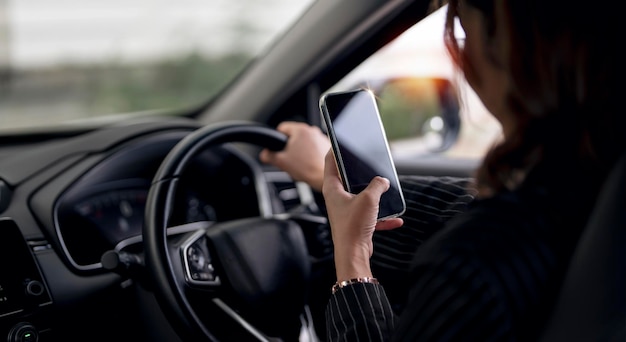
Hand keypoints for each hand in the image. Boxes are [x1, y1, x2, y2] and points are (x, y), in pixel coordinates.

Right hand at [259, 121, 329, 191]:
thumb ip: (269, 155)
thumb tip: (264, 154)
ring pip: (304, 142)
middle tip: (288, 159)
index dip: (276, 138)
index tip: (276, 148)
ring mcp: (321, 138)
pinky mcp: (326, 146)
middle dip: (289, 147)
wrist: (325, 177)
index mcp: (300, 130)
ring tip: (299, 163)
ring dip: (300, 150)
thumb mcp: (281, 162)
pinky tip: (308, 164)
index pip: (282, 128)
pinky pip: (313, 147)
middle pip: (293, 135)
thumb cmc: (308, 169)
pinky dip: (310, 154)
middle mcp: (312, 131)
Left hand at [322, 151, 402, 280]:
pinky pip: (371, 215)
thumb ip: (378, 185)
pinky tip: (395, 219)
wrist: (354, 254)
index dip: (335, 149)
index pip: (330, 161)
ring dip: (374, 195)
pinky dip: (382, 216)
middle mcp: (336, 198)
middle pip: (346, 178)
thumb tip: (383, 181)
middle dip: (359, 172)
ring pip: (361, 196)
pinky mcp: (356, 222)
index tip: (340, 140)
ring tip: (384, 191)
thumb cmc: (353, 227)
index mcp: (332, 188)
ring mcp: (346, 210)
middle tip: (368, 163)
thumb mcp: (369, 199)